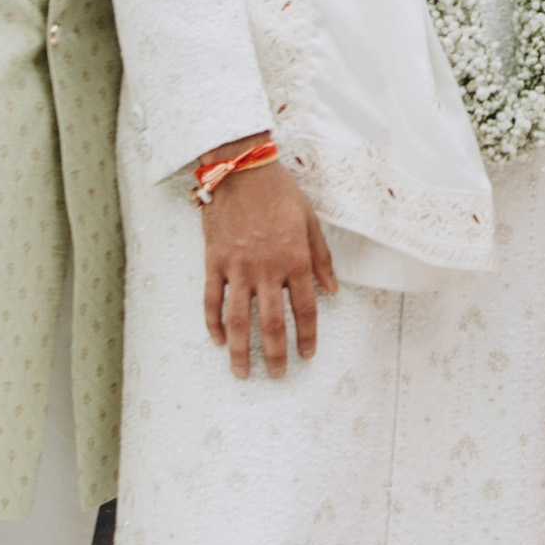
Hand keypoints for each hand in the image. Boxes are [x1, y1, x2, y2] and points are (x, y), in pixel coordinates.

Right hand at [199, 158, 331, 379]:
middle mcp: (266, 270)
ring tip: (242, 373)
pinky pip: (212, 300)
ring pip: (238, 320)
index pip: (304, 310)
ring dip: (241, 351)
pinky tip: (218, 341)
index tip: (307, 356)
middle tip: (277, 375)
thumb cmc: (279, 192)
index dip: (307, 337)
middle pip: (271, 324)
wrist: (241, 168)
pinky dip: (214, 323)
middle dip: (275, 355)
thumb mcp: (310, 221)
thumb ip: (321, 258)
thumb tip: (332, 289)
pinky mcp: (214, 262)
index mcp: (294, 260)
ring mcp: (237, 268)